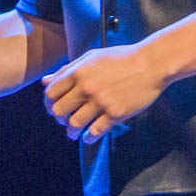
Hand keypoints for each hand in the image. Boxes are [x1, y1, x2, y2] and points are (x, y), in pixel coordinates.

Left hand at [41, 42, 166, 143]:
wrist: (150, 64)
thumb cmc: (120, 58)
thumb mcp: (90, 57)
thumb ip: (67, 70)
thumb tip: (45, 81)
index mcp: (78, 72)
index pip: (51, 93)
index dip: (48, 103)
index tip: (53, 108)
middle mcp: (86, 88)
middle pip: (59, 111)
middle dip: (58, 119)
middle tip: (63, 121)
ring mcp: (100, 102)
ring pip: (75, 124)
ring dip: (71, 132)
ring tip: (73, 133)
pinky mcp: (115, 113)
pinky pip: (95, 132)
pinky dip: (88, 138)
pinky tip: (89, 137)